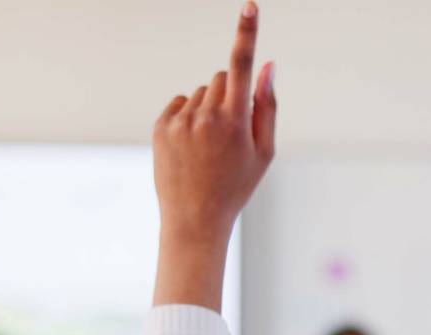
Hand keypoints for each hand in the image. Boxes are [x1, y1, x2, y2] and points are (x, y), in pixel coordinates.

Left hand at [151, 1, 276, 308]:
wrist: (194, 219)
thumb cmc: (236, 186)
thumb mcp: (263, 152)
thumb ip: (267, 106)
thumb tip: (269, 66)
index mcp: (235, 121)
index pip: (243, 67)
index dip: (247, 33)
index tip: (249, 6)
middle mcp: (206, 116)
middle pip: (224, 78)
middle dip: (232, 94)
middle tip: (232, 132)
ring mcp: (180, 120)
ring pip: (203, 92)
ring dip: (210, 108)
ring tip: (210, 146)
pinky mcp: (161, 126)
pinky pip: (181, 102)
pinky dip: (189, 115)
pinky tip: (192, 145)